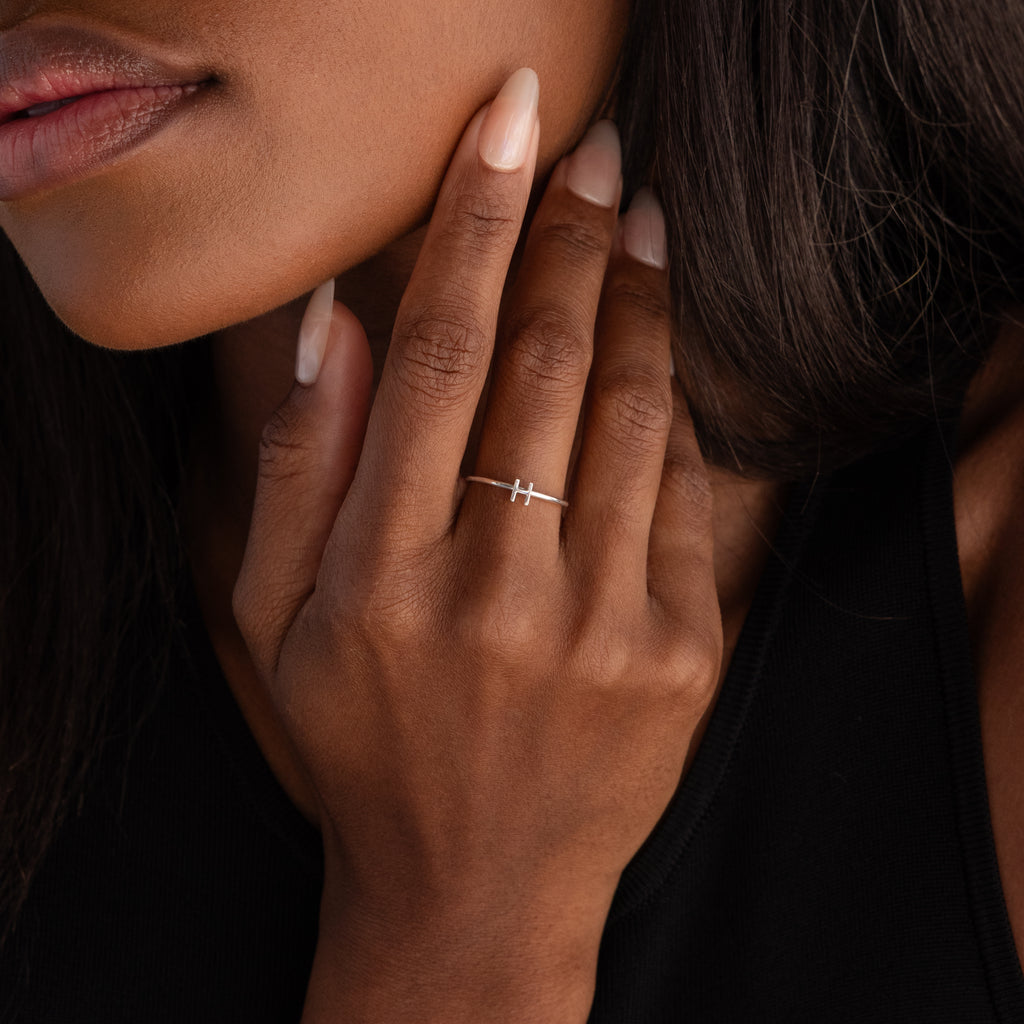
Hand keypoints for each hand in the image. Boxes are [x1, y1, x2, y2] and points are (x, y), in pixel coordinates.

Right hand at [232, 68, 721, 1022]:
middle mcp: (495, 592)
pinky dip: (667, 409)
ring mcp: (600, 628)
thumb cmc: (366, 743)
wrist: (474, 887)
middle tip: (590, 155)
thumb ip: (300, 464)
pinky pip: (680, 496)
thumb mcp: (278, 619)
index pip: (437, 351)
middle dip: (570, 238)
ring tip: (636, 222)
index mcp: (380, 574)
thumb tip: (336, 318)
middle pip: (544, 363)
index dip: (474, 221)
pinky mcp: (678, 658)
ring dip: (635, 300)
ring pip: (627, 415)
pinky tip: (655, 351)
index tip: (506, 128)